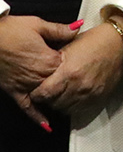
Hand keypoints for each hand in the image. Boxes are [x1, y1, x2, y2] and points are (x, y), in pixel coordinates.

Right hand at [0, 13, 76, 127]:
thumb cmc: (10, 30)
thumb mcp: (37, 25)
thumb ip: (60, 30)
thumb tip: (79, 27)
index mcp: (48, 60)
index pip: (70, 67)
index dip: (76, 64)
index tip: (83, 62)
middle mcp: (38, 76)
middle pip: (60, 84)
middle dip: (70, 84)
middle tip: (82, 82)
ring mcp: (26, 85)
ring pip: (47, 97)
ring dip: (59, 101)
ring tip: (73, 104)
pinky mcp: (14, 91)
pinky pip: (26, 107)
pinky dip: (37, 117)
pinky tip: (47, 126)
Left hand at [32, 16, 122, 118]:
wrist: (121, 43)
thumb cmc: (93, 41)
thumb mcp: (68, 46)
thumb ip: (51, 63)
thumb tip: (37, 75)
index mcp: (69, 72)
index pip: (43, 94)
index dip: (36, 93)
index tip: (36, 89)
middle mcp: (79, 87)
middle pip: (53, 104)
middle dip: (47, 99)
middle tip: (47, 91)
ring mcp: (90, 94)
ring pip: (65, 110)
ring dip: (59, 103)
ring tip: (60, 93)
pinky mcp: (99, 98)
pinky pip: (79, 110)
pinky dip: (72, 106)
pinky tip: (72, 96)